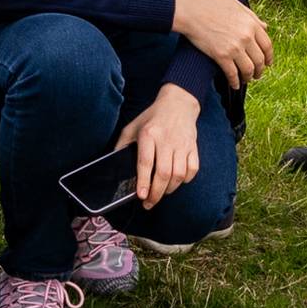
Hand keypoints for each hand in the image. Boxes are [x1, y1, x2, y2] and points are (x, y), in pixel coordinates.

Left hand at [121, 83, 202, 208]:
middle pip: (164, 173)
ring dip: (169, 189)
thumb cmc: (152, 117)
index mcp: (148, 134)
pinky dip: (186, 180)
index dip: (143, 181)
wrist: (178, 103)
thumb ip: (122, 145)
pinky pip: (193, 169)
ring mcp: (182, 144)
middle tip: (149, 204)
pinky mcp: (193, 146)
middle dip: (156, 193)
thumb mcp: (132, 127)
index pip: (146, 162)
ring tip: (161, 193)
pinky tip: (177, 182)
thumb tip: (113, 165)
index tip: (141, 196)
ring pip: (179, 174)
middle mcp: (166, 140)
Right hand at [170, 0, 270, 88]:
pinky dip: (235, 82)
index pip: (267, 45)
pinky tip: (235, 84)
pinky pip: (233, 74)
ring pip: (248, 69)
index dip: (269, 57)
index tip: (268, 63)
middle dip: (260, 70)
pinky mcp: (221, 56)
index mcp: (251, 24)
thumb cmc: (211, 5)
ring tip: (246, 79)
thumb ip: (252, 17)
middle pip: (260, 60)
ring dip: (249, 77)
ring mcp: (234, 47)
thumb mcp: (236, 5)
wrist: (191, 11)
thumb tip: (265, 27)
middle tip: (257, 74)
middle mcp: (246, 36)